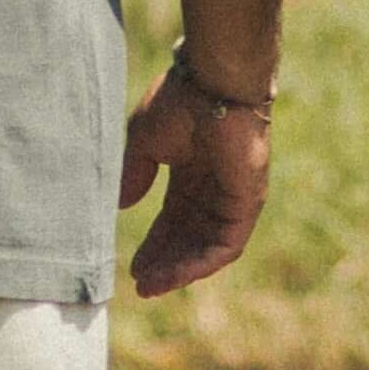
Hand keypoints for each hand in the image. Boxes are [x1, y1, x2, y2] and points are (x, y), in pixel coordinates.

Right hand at [122, 61, 272, 299]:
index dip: (154, 242)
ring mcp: (233, 197)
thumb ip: (135, 174)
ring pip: (205, 246)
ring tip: (151, 285)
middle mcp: (213, 188)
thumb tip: (120, 206)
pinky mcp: (247, 203)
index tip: (132, 266)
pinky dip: (201, 263)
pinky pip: (226, 245)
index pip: (172, 219)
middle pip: (187, 237)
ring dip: (179, 269)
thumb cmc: (179, 102)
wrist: (213, 83)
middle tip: (140, 284)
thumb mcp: (145, 143)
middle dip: (164, 261)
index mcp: (191, 171)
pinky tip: (175, 275)